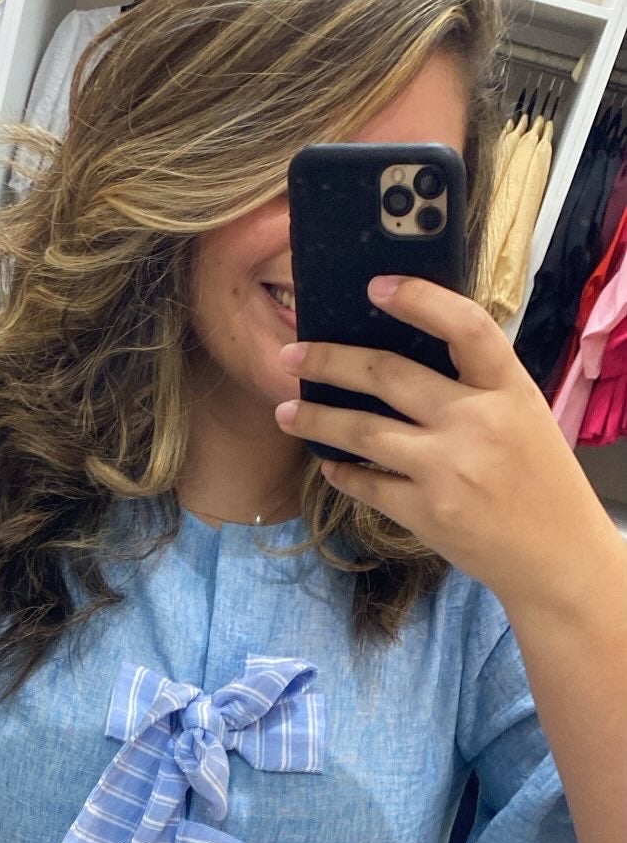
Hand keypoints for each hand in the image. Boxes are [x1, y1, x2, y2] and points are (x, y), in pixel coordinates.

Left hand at [273, 276, 612, 616]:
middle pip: (387, 374)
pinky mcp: (425, 513)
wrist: (555, 555)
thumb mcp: (523, 415)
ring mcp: (448, 469)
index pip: (465, 326)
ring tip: (286, 411)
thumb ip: (477, 385)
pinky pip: (366, 484)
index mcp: (508, 389)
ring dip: (315, 418)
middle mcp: (476, 422)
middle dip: (329, 360)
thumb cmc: (539, 479)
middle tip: (291, 354)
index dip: (420, 299)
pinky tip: (328, 464)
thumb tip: (405, 355)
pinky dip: (341, 472)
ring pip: (362, 430)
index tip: (375, 286)